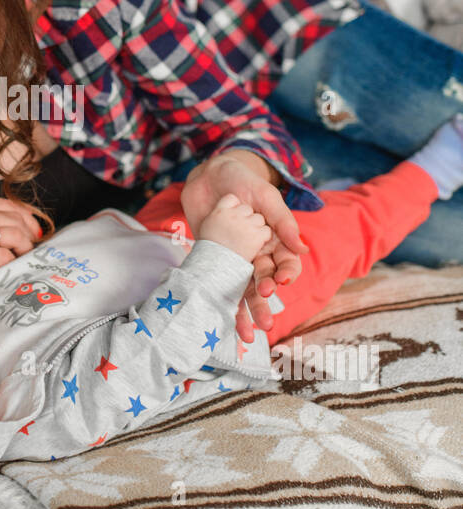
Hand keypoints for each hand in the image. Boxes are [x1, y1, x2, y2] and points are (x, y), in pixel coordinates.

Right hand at [0, 193, 44, 312]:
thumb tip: (25, 228)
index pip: (10, 205)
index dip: (29, 221)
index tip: (35, 235)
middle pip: (15, 220)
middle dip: (29, 238)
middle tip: (30, 253)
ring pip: (13, 235)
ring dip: (23, 251)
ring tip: (20, 261)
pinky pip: (1, 257)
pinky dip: (9, 264)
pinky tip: (5, 270)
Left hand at [181, 154, 308, 341]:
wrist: (207, 176)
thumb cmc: (242, 182)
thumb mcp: (264, 196)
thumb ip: (282, 220)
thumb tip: (302, 247)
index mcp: (275, 241)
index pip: (286, 263)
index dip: (286, 273)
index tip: (282, 279)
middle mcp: (258, 254)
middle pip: (266, 283)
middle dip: (265, 302)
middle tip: (264, 320)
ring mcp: (236, 259)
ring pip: (244, 290)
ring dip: (247, 312)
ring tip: (248, 332)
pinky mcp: (216, 261)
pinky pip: (220, 286)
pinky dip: (222, 305)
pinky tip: (220, 321)